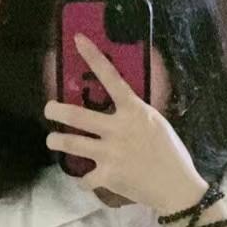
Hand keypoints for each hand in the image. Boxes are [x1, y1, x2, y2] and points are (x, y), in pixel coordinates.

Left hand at [44, 32, 206, 215]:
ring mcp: (110, 153)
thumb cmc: (170, 153)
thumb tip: (117, 107)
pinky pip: (83, 177)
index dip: (93, 57)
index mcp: (134, 111)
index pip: (111, 78)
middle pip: (77, 115)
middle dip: (56, 111)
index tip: (78, 39)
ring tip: (53, 140)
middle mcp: (118, 129)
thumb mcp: (155, 123)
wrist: (176, 187)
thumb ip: (134, 114)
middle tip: (49, 109)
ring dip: (57, 141)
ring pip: (70, 143)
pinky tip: (85, 179)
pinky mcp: (106, 176)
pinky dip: (83, 180)